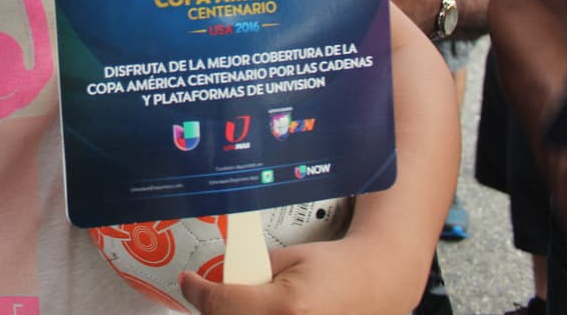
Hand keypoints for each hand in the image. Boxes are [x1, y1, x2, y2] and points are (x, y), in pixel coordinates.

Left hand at [180, 238, 413, 314]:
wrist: (376, 285)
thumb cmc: (335, 268)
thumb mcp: (286, 258)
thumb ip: (248, 272)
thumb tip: (217, 285)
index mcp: (285, 307)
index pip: (221, 305)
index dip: (198, 292)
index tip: (189, 283)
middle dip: (215, 309)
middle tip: (211, 296)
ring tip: (239, 303)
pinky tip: (256, 310)